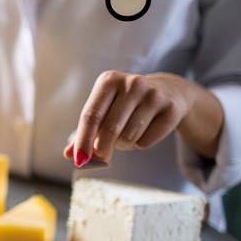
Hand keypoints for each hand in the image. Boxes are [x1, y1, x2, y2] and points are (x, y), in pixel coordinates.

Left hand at [66, 71, 193, 165]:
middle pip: (109, 129)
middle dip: (102, 149)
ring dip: (123, 145)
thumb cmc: (125, 104)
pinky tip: (144, 131)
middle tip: (102, 157)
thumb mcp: (104, 109)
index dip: (83, 140)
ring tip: (126, 134)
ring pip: (128, 137)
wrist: (169, 92)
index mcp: (109, 80)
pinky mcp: (171, 110)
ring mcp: (154, 95)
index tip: (79, 160)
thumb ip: (85, 132)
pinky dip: (140, 144)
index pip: (91, 115)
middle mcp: (132, 83)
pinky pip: (146, 141)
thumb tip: (69, 155)